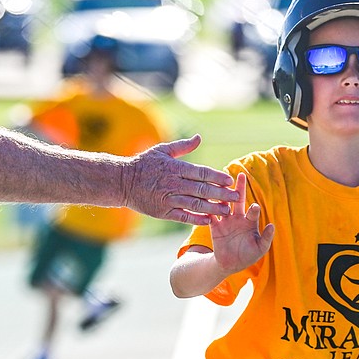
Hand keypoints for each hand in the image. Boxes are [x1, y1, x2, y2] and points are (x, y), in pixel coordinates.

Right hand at [122, 135, 240, 224]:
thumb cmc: (144, 164)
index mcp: (176, 167)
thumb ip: (183, 146)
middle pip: (203, 190)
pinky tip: (209, 220)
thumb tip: (199, 138)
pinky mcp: (163, 212)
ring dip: (214, 208)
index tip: (230, 180)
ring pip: (196, 204)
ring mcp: (169, 199)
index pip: (202, 173)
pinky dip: (197, 219)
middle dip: (222, 194)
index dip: (218, 177)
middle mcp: (174, 183)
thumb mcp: (162, 150)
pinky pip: (184, 216)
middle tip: (236, 197)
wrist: (122, 181)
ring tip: (227, 211)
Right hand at [208, 172, 273, 273]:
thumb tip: (272, 225)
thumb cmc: (248, 255)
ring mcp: (225, 221)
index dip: (253, 209)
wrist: (231, 264)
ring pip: (223, 204)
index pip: (252, 211)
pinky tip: (204, 202)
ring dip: (221, 196)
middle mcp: (238, 217)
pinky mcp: (214, 227)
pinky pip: (210, 216)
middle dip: (240, 188)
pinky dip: (207, 210)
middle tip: (241, 175)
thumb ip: (266, 238)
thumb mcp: (260, 248)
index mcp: (249, 221)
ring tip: (219, 185)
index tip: (254, 207)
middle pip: (238, 200)